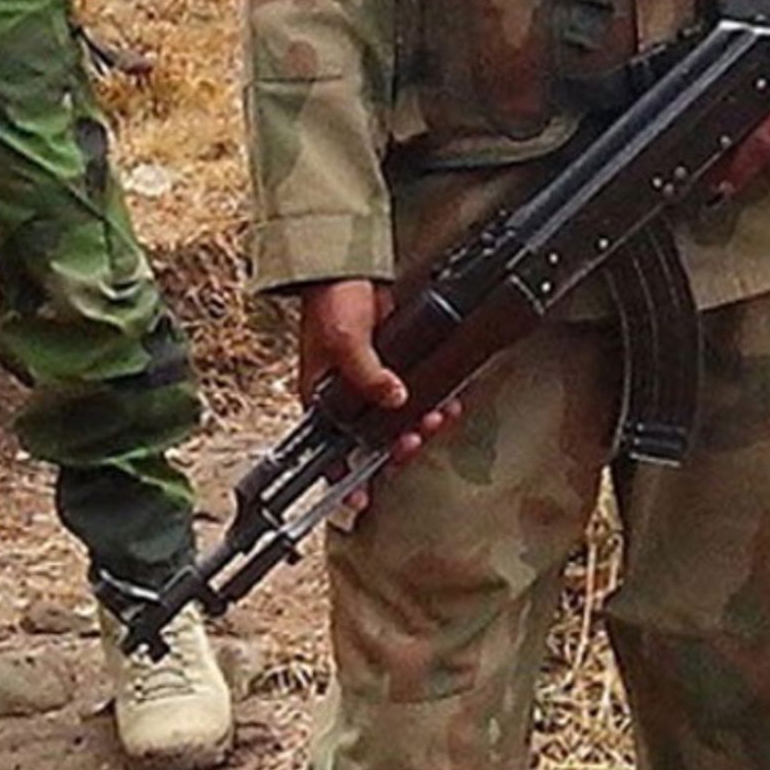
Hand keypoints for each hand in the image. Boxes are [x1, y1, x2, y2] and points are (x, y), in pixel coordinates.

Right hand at [294, 277, 460, 505]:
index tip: (359, 500)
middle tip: (411, 444)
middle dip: (394, 448)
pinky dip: (432, 403)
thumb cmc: (331, 304)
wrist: (350, 269)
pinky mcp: (396, 369)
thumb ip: (368, 374)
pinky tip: (447, 404)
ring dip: (418, 427)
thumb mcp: (344, 341)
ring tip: (435, 421)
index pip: (330, 450)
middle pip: (371, 441)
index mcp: (322, 399)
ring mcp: (373, 385)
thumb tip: (396, 399)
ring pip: (397, 422)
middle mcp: (347, 398)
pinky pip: (416, 397)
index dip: (344, 478)